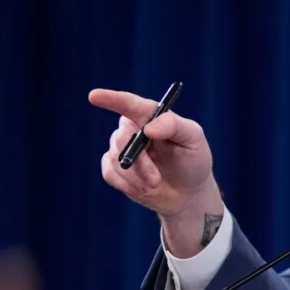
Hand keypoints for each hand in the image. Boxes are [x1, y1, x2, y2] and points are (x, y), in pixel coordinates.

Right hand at [89, 88, 223, 255]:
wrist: (188, 193)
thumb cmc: (193, 161)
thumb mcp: (194, 140)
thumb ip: (175, 126)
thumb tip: (148, 127)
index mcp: (152, 117)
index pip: (130, 104)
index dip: (112, 99)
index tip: (95, 96)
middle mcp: (133, 129)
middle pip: (121, 137)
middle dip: (139, 161)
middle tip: (155, 179)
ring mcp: (121, 148)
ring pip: (116, 159)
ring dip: (137, 177)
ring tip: (156, 183)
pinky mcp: (114, 168)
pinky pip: (110, 174)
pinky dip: (129, 185)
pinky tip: (144, 188)